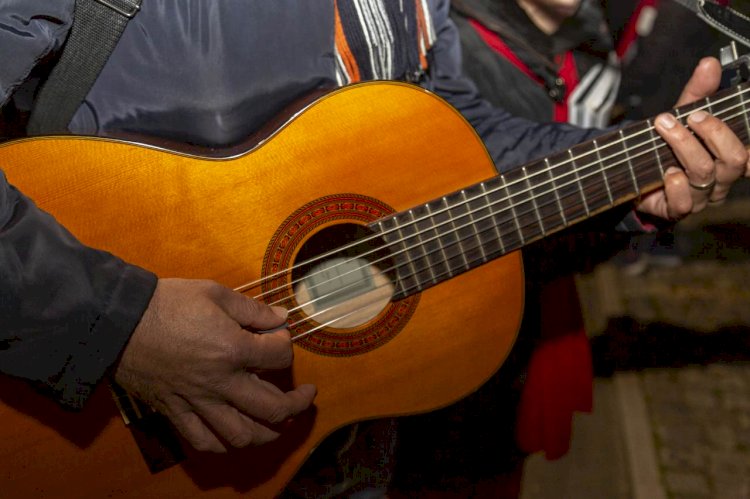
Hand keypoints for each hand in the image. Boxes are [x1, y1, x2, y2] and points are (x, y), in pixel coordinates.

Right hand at [113, 278, 315, 452]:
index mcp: (232, 349)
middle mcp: (220, 382)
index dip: (286, 343)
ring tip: (278, 422)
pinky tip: (234, 433)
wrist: (116, 322)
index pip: (280, 356)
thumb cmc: (166, 303)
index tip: (279, 335)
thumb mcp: (215, 293)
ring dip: (267, 432)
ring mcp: (197, 402)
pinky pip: (204, 441)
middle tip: (305, 395)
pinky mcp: (175, 412)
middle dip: (297, 404)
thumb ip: (252, 309)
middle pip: (273, 408)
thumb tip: (281, 316)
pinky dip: (224, 443)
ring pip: (242, 434)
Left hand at [637, 57, 749, 218]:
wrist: (634, 175)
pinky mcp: (676, 210)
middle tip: (691, 115)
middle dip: (714, 132)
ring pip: (705, 173)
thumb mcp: (683, 116)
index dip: (747, 139)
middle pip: (734, 160)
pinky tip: (666, 170)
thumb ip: (698, 93)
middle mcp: (721, 180)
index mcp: (731, 158)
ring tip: (664, 126)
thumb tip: (709, 63)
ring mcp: (700, 197)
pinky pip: (684, 203)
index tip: (721, 116)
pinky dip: (675, 184)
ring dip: (684, 145)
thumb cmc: (668, 146)